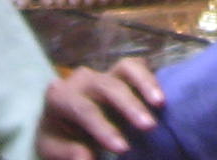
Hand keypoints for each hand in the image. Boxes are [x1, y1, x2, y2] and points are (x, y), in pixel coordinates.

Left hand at [39, 57, 163, 159]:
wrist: (61, 123)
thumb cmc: (59, 138)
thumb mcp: (54, 150)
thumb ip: (68, 153)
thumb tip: (87, 158)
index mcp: (60, 97)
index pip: (84, 109)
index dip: (104, 128)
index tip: (124, 148)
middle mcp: (82, 80)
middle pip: (107, 87)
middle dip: (129, 106)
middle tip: (149, 127)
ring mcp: (102, 73)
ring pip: (125, 68)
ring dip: (144, 83)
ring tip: (161, 103)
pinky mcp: (119, 72)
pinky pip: (137, 66)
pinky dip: (149, 77)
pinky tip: (162, 95)